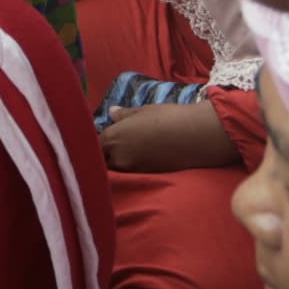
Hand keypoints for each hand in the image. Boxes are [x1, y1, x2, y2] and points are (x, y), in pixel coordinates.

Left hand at [100, 100, 238, 171]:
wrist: (195, 136)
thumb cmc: (168, 117)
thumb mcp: (143, 111)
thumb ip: (124, 115)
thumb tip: (110, 112)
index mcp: (113, 138)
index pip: (93, 144)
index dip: (96, 141)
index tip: (103, 137)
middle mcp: (118, 157)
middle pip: (101, 160)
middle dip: (104, 155)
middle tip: (115, 146)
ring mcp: (132, 170)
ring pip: (116, 169)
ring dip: (118, 162)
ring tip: (131, 151)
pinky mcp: (146, 177)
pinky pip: (131, 174)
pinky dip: (132, 167)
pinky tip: (142, 158)